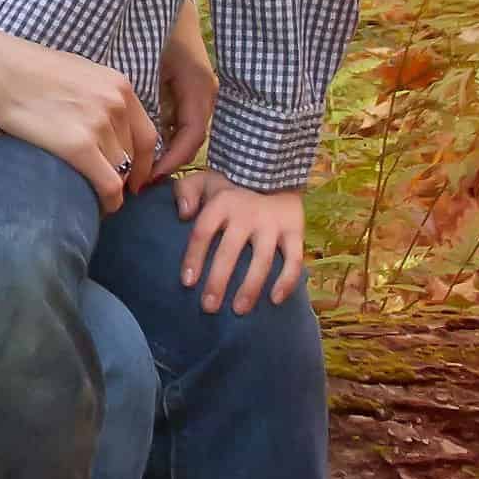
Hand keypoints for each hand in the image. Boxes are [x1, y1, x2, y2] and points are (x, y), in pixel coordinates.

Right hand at [0, 27, 159, 214]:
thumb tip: (108, 126)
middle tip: (106, 189)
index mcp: (120, 86)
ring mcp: (100, 125)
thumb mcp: (79, 73)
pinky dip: (109, 202)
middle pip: (134, 157)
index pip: (148, 136)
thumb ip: (101, 97)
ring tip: (94, 197)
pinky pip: (109, 186)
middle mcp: (117, 105)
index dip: (144, 164)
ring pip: (121, 173)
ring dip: (112, 189)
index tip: (135, 178)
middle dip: (124, 176)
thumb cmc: (28, 70)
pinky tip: (99, 208)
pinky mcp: (79, 146)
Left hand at [150, 0, 216, 177]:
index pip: (191, 137)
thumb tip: (136, 138)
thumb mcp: (148, 65)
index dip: (170, 161)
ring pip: (186, 132)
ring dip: (166, 151)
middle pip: (190, 140)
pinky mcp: (191, 90)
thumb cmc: (155, 30)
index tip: (146, 177)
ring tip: (139, 168)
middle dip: (167, 162)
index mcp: (198, 88)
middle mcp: (205, 93)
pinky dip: (165, 136)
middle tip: (139, 180)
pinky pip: (181, 121)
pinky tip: (143, 145)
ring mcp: (201, 91)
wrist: (165, 3)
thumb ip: (148, 100)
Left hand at [171, 173, 303, 311]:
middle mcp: (247, 213)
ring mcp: (272, 223)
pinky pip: (294, 259)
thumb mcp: (205, 180)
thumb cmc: (231, 185)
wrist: (275, 168)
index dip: (194, 257)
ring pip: (262, 260)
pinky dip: (287, 280)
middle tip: (208, 307)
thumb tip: (183, 213)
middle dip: (218, 281)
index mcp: (222, 202)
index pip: (203, 232)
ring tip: (239, 310)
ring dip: (250, 287)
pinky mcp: (295, 229)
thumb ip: (186, 192)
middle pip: (230, 251)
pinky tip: (275, 300)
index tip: (187, 283)